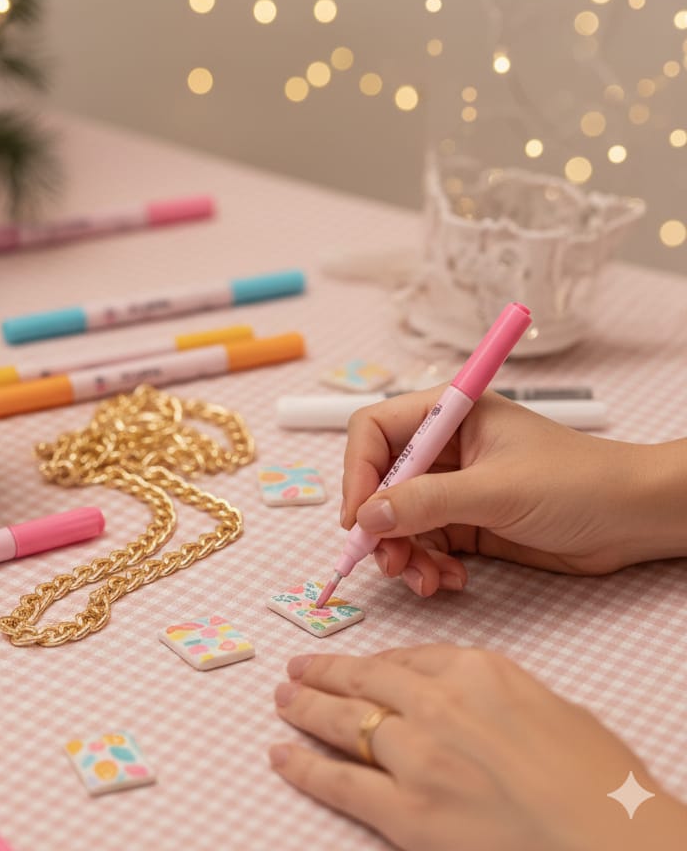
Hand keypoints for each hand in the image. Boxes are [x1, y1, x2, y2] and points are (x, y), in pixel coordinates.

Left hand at [269, 647, 686, 850]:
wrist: (616, 848)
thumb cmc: (605, 787)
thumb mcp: (557, 713)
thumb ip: (500, 695)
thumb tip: (474, 700)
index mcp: (479, 671)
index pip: (408, 658)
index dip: (373, 663)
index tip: (353, 662)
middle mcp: (440, 703)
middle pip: (365, 681)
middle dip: (325, 674)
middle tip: (297, 669)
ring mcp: (418, 756)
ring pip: (344, 722)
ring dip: (306, 708)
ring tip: (283, 700)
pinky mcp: (407, 813)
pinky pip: (340, 782)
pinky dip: (303, 767)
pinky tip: (281, 756)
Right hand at [341, 389, 686, 596]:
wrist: (636, 520)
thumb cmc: (577, 484)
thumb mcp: (495, 491)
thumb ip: (426, 503)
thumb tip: (365, 517)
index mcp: (448, 414)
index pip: (375, 431)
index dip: (358, 472)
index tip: (357, 518)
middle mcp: (444, 447)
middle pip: (380, 481)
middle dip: (380, 524)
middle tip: (387, 562)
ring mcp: (454, 486)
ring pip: (398, 519)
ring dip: (403, 553)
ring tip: (425, 580)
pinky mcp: (467, 522)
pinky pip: (424, 543)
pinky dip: (427, 565)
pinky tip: (449, 580)